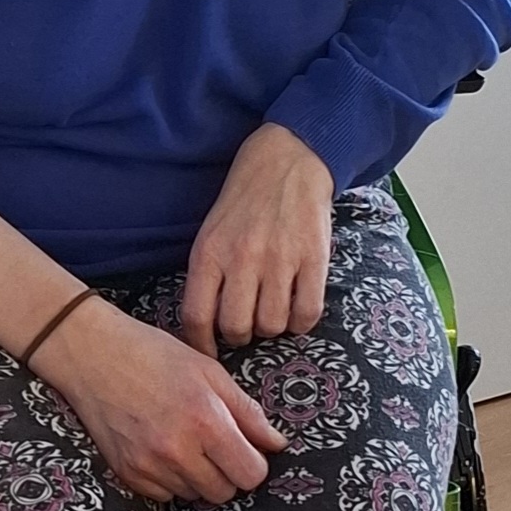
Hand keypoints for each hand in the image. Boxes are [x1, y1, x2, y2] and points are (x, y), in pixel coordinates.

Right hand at [30, 299, 285, 504]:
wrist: (92, 355)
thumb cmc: (155, 354)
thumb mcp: (210, 371)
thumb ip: (248, 412)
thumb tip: (277, 445)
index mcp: (206, 421)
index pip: (251, 474)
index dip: (253, 462)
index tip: (244, 447)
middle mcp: (178, 450)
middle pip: (224, 492)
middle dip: (227, 473)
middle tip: (214, 445)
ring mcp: (149, 466)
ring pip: (195, 496)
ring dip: (198, 477)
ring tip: (184, 442)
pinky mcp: (128, 473)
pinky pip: (165, 496)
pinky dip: (170, 479)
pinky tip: (161, 448)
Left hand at [180, 123, 334, 353]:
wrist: (287, 159)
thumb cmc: (244, 200)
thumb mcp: (211, 231)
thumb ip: (208, 275)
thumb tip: (205, 327)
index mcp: (209, 252)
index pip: (196, 316)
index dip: (202, 344)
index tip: (210, 351)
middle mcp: (242, 258)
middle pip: (236, 328)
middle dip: (240, 336)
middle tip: (246, 325)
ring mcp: (280, 259)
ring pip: (272, 325)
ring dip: (272, 327)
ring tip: (272, 309)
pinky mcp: (314, 258)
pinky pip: (307, 313)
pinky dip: (301, 322)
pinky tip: (297, 308)